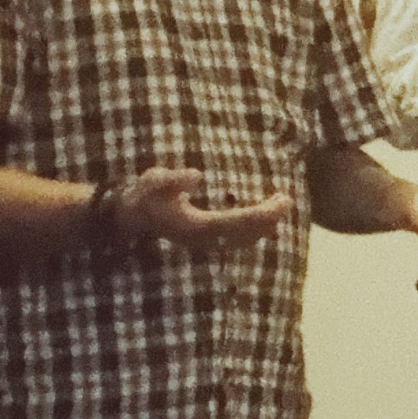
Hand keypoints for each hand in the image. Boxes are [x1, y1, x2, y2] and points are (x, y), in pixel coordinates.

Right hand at [121, 167, 292, 249]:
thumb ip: (172, 180)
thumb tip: (196, 175)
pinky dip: (254, 229)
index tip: (282, 201)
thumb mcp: (153, 182)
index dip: (262, 214)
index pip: (238, 222)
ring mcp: (206, 243)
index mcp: (196, 226)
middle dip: (268, 219)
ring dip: (264, 224)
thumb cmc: (144, 197)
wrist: (130, 219)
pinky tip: (265, 219)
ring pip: (244, 239)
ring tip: (280, 205)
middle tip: (286, 200)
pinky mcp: (207, 241)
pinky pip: (238, 238)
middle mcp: (205, 239)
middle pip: (246, 234)